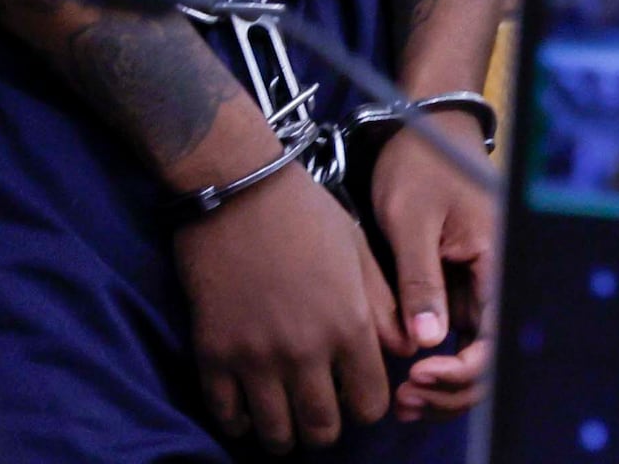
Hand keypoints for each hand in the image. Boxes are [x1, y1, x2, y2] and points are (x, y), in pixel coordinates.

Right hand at [172, 166, 400, 449]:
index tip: (351, 395)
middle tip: (314, 412)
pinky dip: (237, 421)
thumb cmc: (303, 211)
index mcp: (349, 324)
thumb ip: (383, 305)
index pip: (370, 404)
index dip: (364, 406)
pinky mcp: (214, 352)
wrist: (235, 185)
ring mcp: (256, 355)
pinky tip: (243, 408)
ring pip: (276, 433)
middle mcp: (306, 349)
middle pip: (323, 429)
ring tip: (280, 417)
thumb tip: (404, 350)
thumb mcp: (357, 249)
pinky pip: (226, 414)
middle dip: (324, 429)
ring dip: (282, 434)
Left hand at [371, 113, 499, 420]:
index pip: (494, 340)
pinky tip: (408, 373)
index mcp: (498, 259)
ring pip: (474, 352)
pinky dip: (438, 360)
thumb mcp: (412, 219)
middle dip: (452, 390)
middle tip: (406, 399)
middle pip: (490, 357)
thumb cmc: (421, 162)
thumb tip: (425, 342)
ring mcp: (483, 284)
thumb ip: (421, 280)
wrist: (425, 125)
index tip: (418, 375)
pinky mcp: (465, 284)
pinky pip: (460, 334)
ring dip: (444, 383)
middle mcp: (500, 278)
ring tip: (403, 397)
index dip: (460, 371)